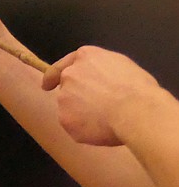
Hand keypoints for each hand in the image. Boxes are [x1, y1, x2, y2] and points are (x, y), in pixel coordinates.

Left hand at [42, 46, 159, 145]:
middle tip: (98, 108)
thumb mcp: (122, 65)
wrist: (136, 110)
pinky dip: (84, 130)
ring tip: (107, 119)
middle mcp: (69, 75)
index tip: (47, 85)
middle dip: (77, 97)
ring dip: (81, 114)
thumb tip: (99, 80)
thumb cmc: (138, 89)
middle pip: (66, 88)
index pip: (64, 65)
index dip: (54, 76)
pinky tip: (102, 129)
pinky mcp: (65, 119)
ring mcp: (64, 97)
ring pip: (69, 108)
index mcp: (85, 57)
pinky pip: (74, 126)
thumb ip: (102, 70)